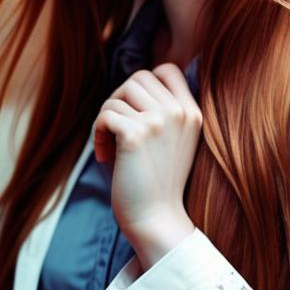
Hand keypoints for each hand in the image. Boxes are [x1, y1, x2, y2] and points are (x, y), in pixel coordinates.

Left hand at [93, 63, 201, 268]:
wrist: (157, 220)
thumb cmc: (160, 183)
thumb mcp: (176, 140)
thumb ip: (164, 112)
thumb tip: (133, 83)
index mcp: (192, 112)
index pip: (168, 70)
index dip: (146, 82)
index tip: (135, 109)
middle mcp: (178, 112)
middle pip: (138, 78)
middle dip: (120, 99)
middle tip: (116, 127)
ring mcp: (158, 122)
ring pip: (118, 95)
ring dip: (107, 117)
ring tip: (110, 143)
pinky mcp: (134, 135)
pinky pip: (105, 115)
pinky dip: (97, 133)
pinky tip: (104, 155)